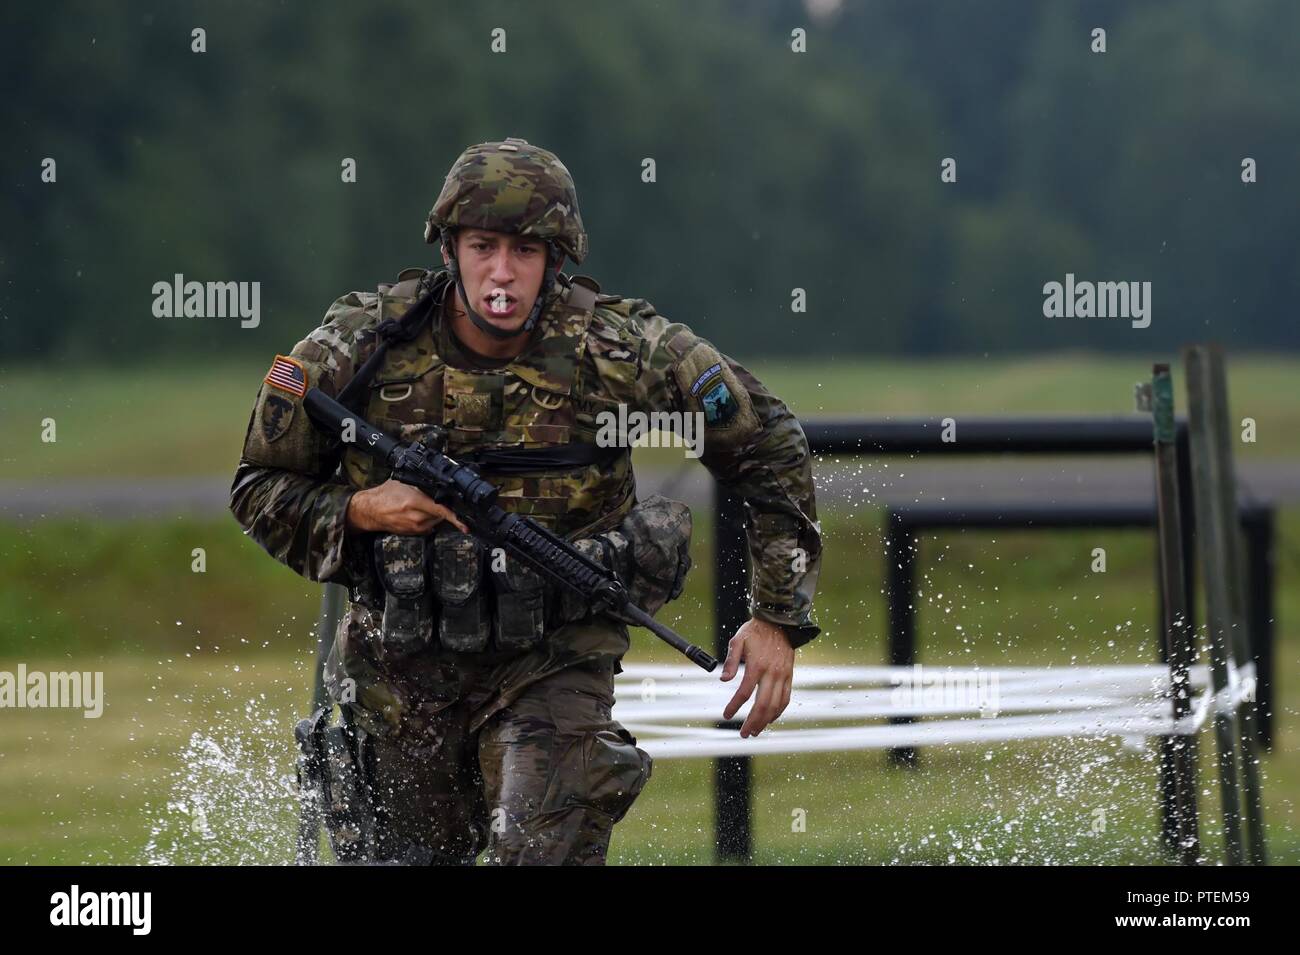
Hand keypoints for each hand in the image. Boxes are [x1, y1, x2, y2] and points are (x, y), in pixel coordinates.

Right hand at [345, 479, 469, 534]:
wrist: (370, 510)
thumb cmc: (384, 495)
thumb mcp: (404, 482)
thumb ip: (421, 483)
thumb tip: (439, 482)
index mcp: (413, 503)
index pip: (440, 510)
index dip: (454, 516)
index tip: (465, 524)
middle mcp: (415, 518)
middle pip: (440, 516)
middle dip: (443, 508)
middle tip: (438, 499)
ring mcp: (414, 527)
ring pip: (436, 522)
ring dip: (436, 514)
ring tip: (424, 505)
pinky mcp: (413, 533)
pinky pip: (429, 527)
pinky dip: (429, 520)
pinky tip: (420, 513)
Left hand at [720, 618, 793, 737]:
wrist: (779, 622)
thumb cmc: (755, 631)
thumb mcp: (737, 641)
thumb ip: (731, 661)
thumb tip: (723, 680)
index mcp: (757, 665)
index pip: (744, 692)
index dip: (734, 706)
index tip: (726, 715)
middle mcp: (772, 673)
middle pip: (762, 705)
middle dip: (752, 722)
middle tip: (743, 734)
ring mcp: (783, 676)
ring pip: (775, 705)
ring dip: (765, 721)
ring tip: (755, 731)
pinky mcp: (789, 676)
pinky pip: (786, 698)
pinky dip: (778, 712)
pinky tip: (770, 719)